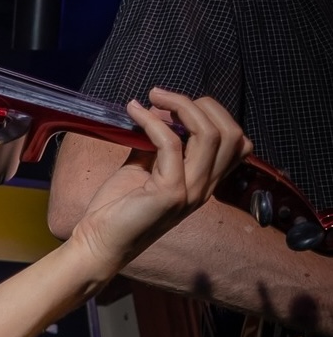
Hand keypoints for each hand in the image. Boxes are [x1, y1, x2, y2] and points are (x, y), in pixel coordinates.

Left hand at [70, 89, 250, 276]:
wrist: (99, 241)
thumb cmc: (118, 206)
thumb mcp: (144, 166)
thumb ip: (157, 141)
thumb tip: (158, 108)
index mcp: (205, 181)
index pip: (237, 142)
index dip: (214, 114)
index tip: (177, 104)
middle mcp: (205, 187)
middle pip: (231, 133)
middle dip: (202, 104)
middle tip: (164, 96)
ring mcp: (192, 192)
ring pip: (209, 135)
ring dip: (181, 105)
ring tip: (153, 96)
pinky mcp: (171, 193)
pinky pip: (170, 143)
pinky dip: (152, 121)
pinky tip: (134, 111)